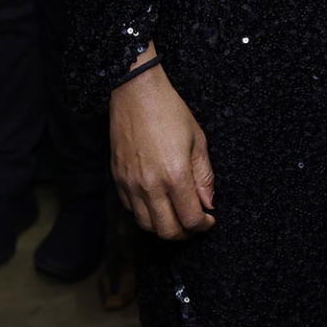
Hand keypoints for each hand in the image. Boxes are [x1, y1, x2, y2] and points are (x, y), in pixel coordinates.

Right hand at [110, 63, 215, 240]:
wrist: (135, 93)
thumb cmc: (170, 111)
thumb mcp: (197, 140)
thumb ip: (204, 176)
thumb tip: (208, 204)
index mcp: (175, 175)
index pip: (190, 219)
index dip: (203, 225)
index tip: (209, 220)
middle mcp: (150, 185)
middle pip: (167, 231)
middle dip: (185, 233)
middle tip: (195, 224)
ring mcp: (130, 184)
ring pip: (146, 225)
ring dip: (164, 227)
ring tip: (177, 215)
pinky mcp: (118, 179)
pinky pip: (131, 210)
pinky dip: (146, 214)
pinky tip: (157, 202)